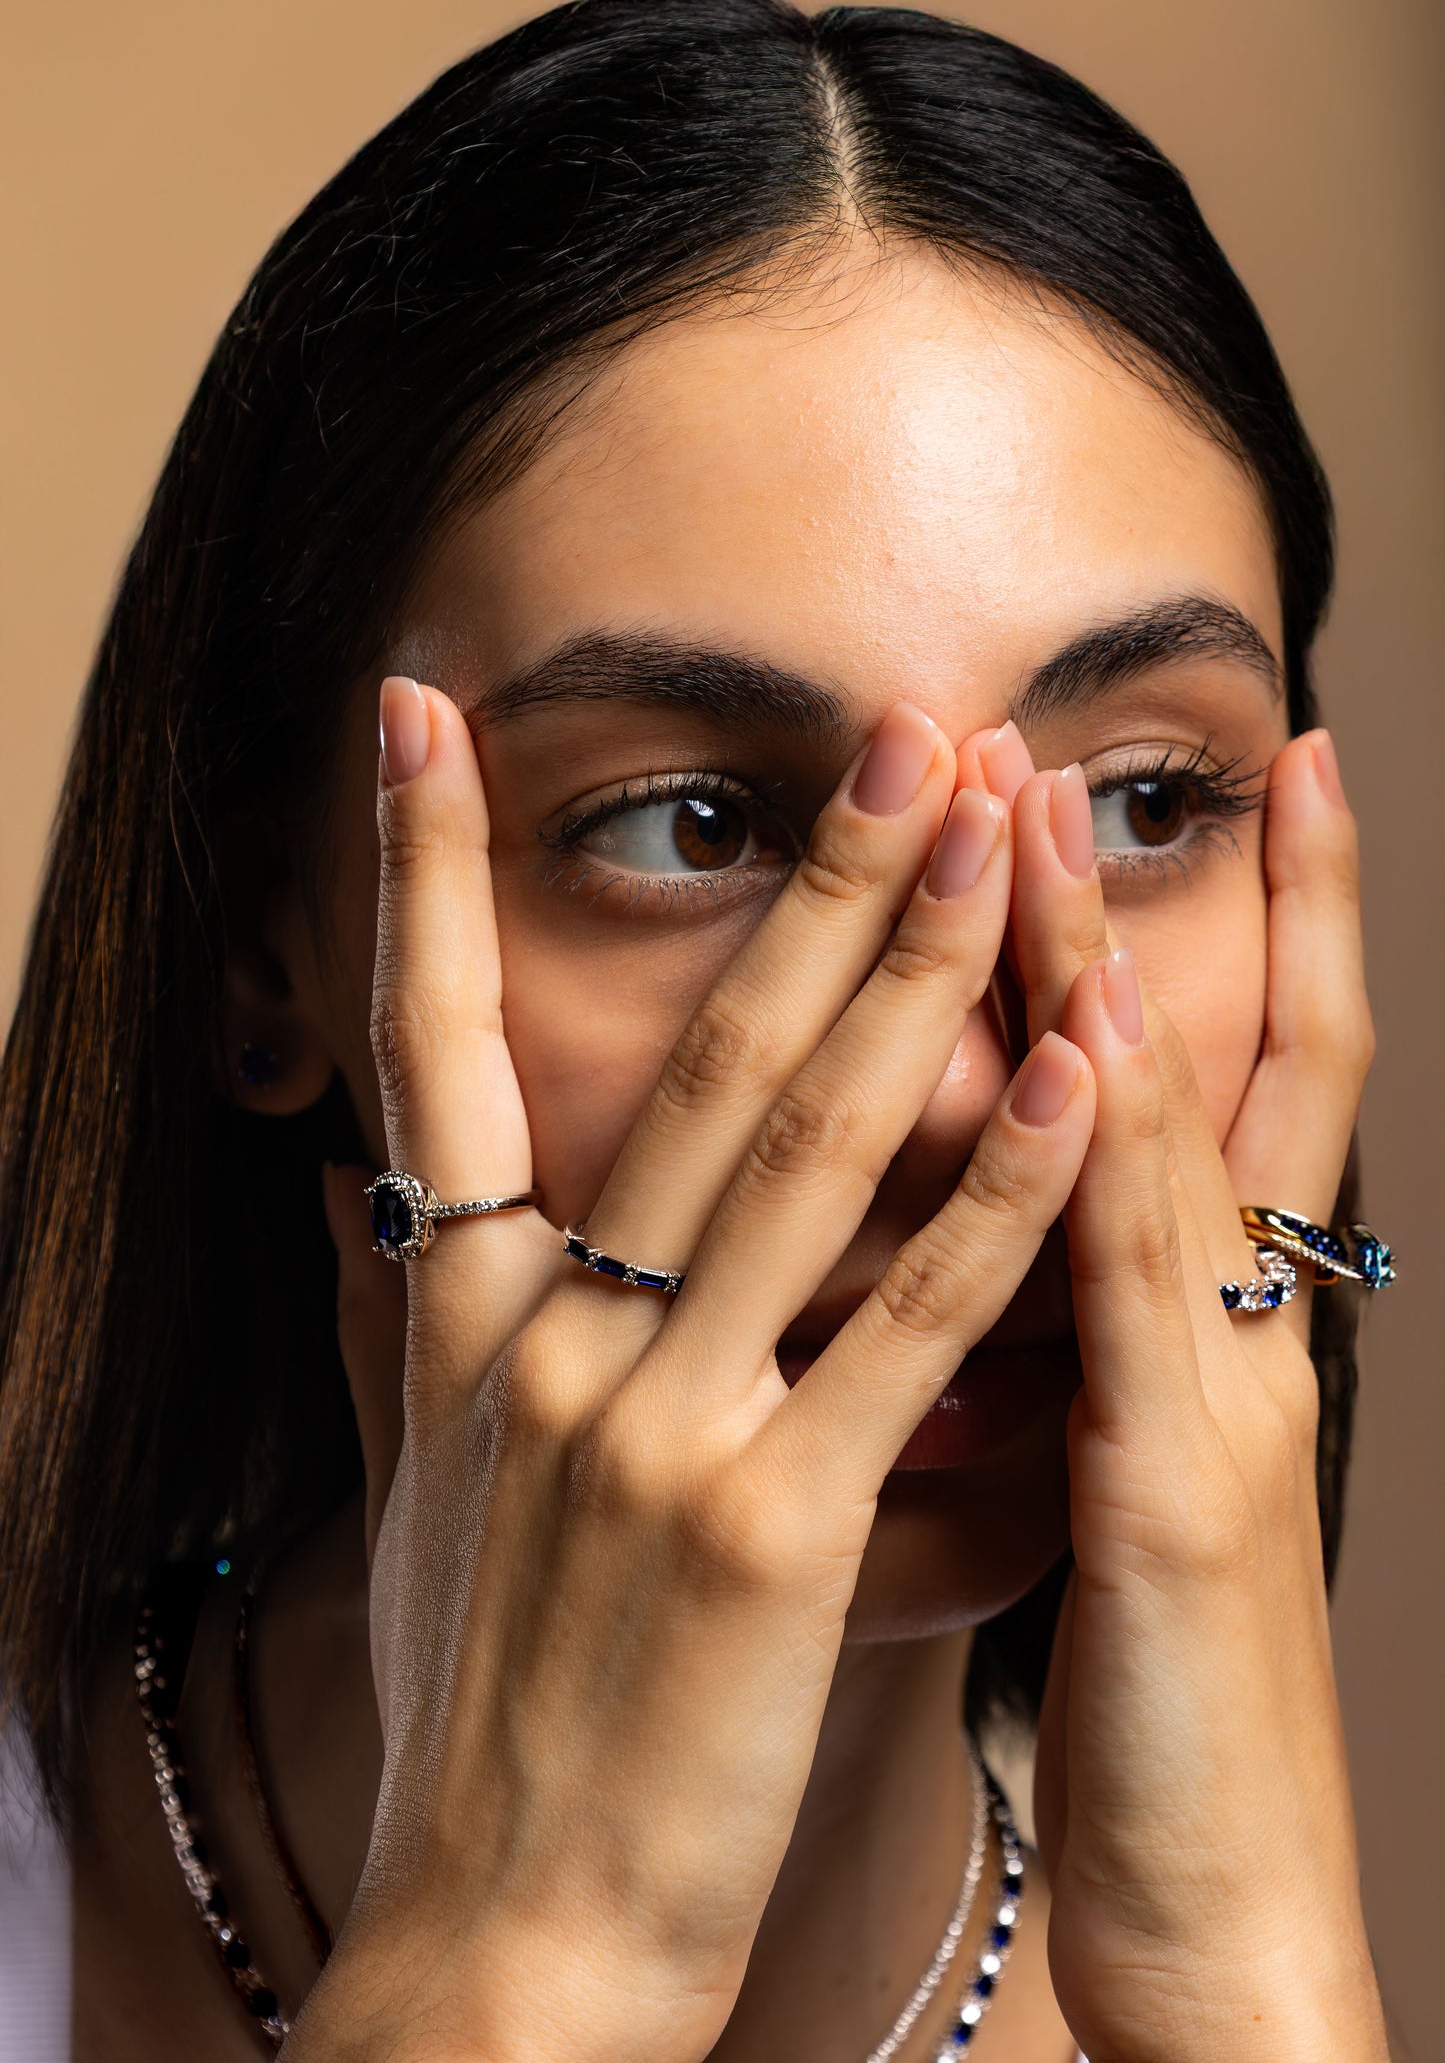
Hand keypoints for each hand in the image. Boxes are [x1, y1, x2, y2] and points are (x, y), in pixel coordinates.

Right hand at [284, 687, 1098, 2062]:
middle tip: (896, 721)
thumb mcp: (421, 1496)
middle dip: (806, 876)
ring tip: (1001, 829)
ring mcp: (655, 1427)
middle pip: (690, 1061)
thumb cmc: (479, 1713)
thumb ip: (405, 1333)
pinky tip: (1068, 1077)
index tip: (418, 717)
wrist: (496, 1936)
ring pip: (804, 1151)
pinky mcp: (770, 1529)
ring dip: (917, 973)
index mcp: (457, 1327)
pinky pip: (900, 1325)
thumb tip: (375, 1212)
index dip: (411, 876)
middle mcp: (545, 1345)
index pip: (422, 1053)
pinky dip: (988, 1195)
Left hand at [980, 734, 1387, 2061]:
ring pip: (1167, 1129)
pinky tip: (1093, 1026)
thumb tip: (972, 1253)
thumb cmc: (1149, 1700)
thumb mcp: (1109, 1487)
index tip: (1171, 792)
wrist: (1219, 1906)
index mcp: (1201, 1333)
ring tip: (1033, 808)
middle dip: (1143, 891)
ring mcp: (1220, 1390)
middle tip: (1065, 732)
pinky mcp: (1180, 1487)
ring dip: (1102, 956)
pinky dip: (1122, 1147)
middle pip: (1215, 1057)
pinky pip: (1144, 1285)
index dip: (1208, 933)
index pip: (1215, 1086)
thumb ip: (1065, 1354)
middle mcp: (1232, 1328)